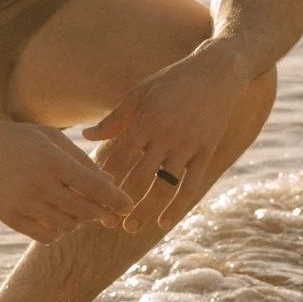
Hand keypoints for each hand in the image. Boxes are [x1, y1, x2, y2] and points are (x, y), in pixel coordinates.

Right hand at [0, 119, 133, 244]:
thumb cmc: (16, 139)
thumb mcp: (50, 138)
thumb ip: (81, 161)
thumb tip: (112, 184)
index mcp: (52, 161)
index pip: (96, 188)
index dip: (117, 200)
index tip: (128, 206)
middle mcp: (38, 184)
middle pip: (85, 211)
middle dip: (101, 213)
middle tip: (106, 211)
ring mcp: (22, 203)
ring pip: (67, 226)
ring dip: (78, 221)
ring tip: (78, 210)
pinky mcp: (9, 217)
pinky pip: (45, 236)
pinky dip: (58, 231)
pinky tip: (58, 219)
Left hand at [82, 49, 247, 231]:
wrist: (216, 73)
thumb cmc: (171, 82)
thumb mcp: (139, 94)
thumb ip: (114, 119)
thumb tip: (86, 137)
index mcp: (145, 120)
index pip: (118, 158)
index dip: (104, 180)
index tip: (91, 196)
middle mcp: (166, 135)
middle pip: (138, 177)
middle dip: (120, 201)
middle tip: (105, 222)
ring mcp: (188, 145)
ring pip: (164, 186)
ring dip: (145, 210)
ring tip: (131, 228)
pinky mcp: (206, 152)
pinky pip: (191, 185)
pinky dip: (178, 207)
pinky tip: (163, 223)